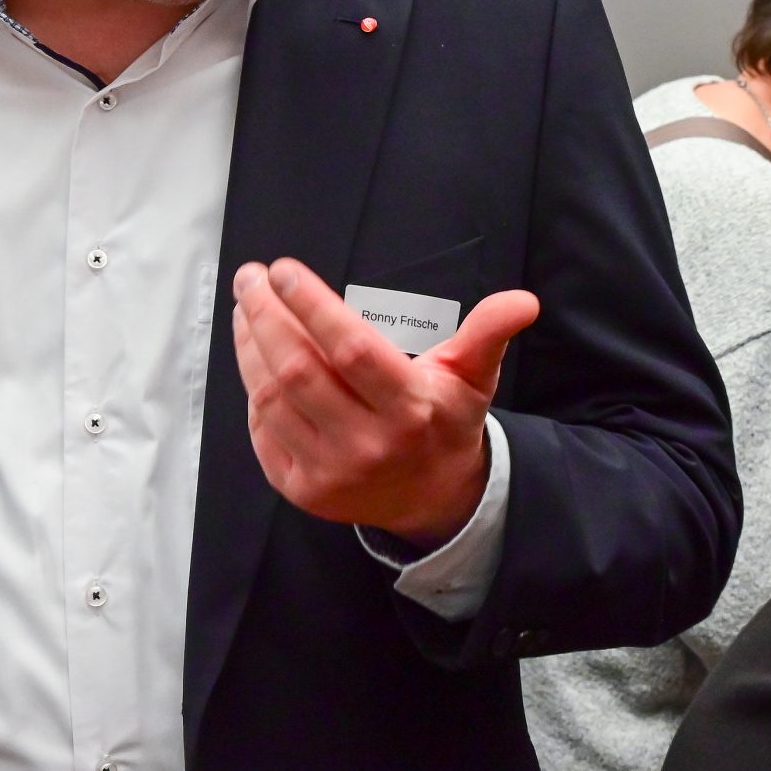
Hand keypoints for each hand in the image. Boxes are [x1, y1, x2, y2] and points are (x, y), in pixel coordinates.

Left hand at [231, 258, 539, 547]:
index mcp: (409, 408)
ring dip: (251, 347)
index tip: (284, 271)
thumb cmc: (444, 423)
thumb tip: (522, 302)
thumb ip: (489, 332)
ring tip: (247, 309)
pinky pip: (262, 431)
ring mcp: (330, 472)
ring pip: (272, 398)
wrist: (433, 499)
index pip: (351, 349)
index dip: (313, 307)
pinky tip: (255, 357)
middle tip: (250, 279)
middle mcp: (368, 444)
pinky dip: (254, 389)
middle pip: (299, 370)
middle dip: (266, 317)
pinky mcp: (302, 490)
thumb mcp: (472, 376)